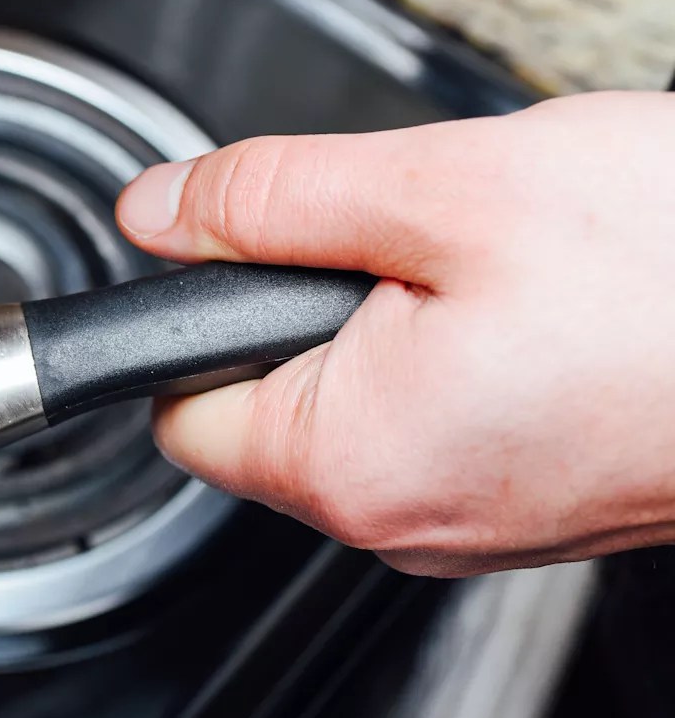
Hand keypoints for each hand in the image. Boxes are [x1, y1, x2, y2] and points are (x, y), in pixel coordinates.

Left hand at [114, 90, 674, 576]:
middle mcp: (404, 523)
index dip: (202, 319)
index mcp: (349, 462)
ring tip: (513, 280)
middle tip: (427, 248)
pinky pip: (454, 431)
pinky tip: (554, 318)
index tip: (254, 259)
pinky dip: (476, 367)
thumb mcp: (444, 191)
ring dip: (406, 335)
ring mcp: (479, 526)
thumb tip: (163, 213)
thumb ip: (272, 200)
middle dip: (319, 317)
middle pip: (274, 414)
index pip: (180, 412)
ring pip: (370, 417)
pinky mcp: (541, 507)